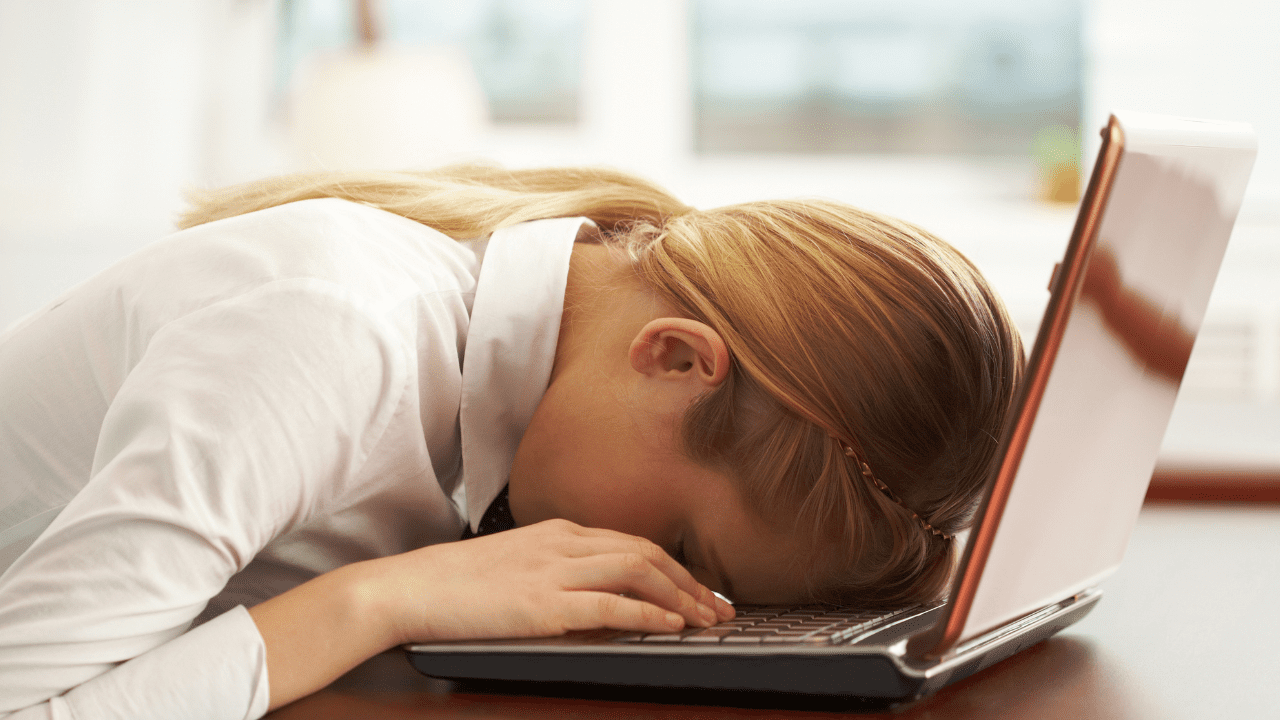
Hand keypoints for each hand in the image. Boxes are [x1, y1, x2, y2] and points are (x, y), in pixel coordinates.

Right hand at [366, 518, 735, 644]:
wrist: (412, 587)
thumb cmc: (457, 583)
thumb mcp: (517, 565)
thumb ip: (558, 572)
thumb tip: (598, 599)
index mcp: (558, 532)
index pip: (632, 542)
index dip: (675, 566)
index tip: (700, 589)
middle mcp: (564, 543)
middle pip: (646, 552)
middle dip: (691, 580)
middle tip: (720, 607)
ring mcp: (555, 570)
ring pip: (638, 570)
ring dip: (682, 595)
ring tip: (707, 619)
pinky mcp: (544, 602)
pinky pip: (610, 602)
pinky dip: (649, 611)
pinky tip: (672, 624)